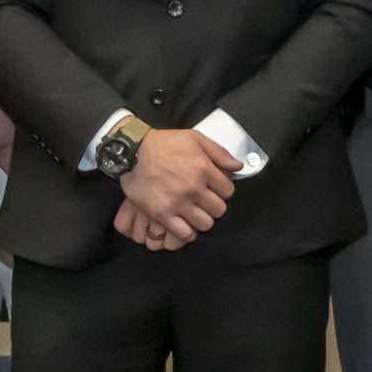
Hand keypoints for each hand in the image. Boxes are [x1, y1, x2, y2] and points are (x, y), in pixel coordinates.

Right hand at [119, 129, 240, 246]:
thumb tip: (238, 167)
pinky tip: (185, 224)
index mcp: (204, 169)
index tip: (215, 189)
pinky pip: (185, 233)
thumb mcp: (195, 138)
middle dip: (214, 206)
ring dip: (203, 219)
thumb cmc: (164, 143)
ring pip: (205, 224)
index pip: (228, 191)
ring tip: (196, 213)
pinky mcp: (162, 214)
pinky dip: (188, 232)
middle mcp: (194, 188)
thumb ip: (220, 153)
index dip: (223, 190)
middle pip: (219, 210)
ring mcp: (178, 203)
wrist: (134, 151)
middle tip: (205, 201)